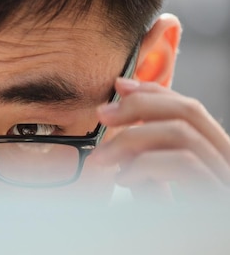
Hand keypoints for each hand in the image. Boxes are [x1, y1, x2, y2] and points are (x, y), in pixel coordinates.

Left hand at [95, 78, 229, 202]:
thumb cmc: (164, 233)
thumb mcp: (153, 190)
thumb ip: (144, 159)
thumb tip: (119, 117)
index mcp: (218, 158)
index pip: (191, 109)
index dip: (153, 91)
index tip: (119, 86)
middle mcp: (229, 163)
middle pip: (190, 111)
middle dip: (139, 105)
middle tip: (102, 114)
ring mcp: (227, 180)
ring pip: (182, 133)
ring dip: (131, 138)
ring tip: (102, 157)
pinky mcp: (219, 198)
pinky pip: (183, 162)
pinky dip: (144, 164)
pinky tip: (123, 179)